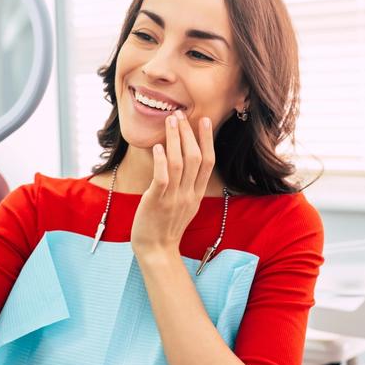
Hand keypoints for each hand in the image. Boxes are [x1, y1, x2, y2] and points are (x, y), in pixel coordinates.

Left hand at [130, 110, 215, 260]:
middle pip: (195, 158)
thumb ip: (187, 185)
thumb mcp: (184, 205)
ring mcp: (174, 198)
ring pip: (180, 163)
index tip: (204, 121)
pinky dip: (162, 160)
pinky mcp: (157, 201)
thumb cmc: (165, 226)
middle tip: (181, 114)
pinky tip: (159, 146)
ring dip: (175, 139)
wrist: (156, 250)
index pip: (208, 162)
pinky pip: (163, 178)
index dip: (207, 140)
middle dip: (189, 133)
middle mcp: (189, 194)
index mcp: (197, 194)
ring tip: (170, 121)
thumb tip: (184, 163)